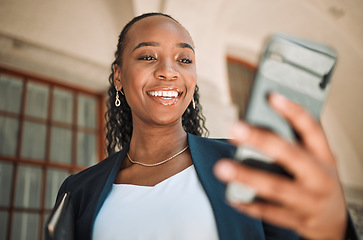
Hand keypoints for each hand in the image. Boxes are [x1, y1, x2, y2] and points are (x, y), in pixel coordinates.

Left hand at [214, 93, 346, 239]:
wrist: (333, 219)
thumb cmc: (318, 179)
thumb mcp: (317, 159)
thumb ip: (295, 142)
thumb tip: (256, 125)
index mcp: (324, 156)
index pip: (312, 129)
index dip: (293, 111)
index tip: (271, 96)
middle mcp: (319, 177)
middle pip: (290, 155)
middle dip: (261, 140)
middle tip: (234, 129)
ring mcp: (309, 200)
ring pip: (276, 187)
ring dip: (247, 176)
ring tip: (222, 167)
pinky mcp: (297, 219)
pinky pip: (270, 213)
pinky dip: (249, 205)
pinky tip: (232, 196)